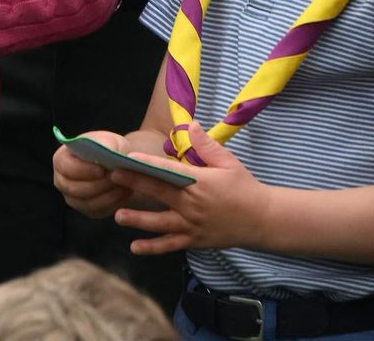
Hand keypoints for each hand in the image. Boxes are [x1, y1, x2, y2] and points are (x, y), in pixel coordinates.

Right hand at [53, 131, 133, 218]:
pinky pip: (98, 211)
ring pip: (88, 203)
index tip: (102, 170)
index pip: (67, 168)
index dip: (84, 171)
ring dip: (107, 195)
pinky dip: (112, 203)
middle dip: (98, 185)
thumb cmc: (108, 147)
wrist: (115, 162)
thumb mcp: (108, 139)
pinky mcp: (86, 210)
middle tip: (116, 179)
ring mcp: (73, 198)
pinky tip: (124, 193)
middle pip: (76, 189)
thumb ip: (106, 144)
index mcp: (61, 159)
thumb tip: (107, 153)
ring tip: (124, 185)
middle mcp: (62, 181)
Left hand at [112, 121, 268, 253]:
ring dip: (137, 219)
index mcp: (199, 182)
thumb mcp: (228, 161)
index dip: (145, 165)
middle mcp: (192, 205)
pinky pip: (170, 245)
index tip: (126, 158)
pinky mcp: (194, 240)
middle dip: (133, 183)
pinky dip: (152, 248)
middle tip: (111, 177)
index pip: (167, 171)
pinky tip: (134, 247)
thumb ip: (206, 145)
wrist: (262, 220)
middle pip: (157, 193)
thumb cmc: (244, 187)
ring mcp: (192, 225)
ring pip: (159, 223)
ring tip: (117, 215)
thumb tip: (189, 124)